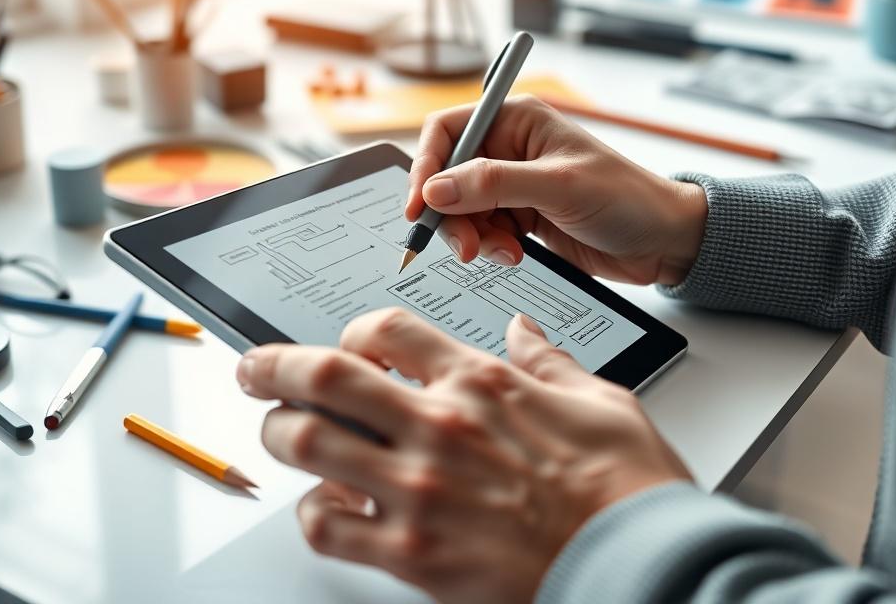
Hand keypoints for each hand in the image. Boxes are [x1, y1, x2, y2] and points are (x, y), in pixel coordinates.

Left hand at [238, 308, 691, 603]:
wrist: (641, 565)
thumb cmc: (626, 487)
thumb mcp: (599, 399)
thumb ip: (549, 359)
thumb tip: (523, 331)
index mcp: (482, 382)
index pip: (385, 329)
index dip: (353, 332)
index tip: (347, 346)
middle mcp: (440, 426)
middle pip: (325, 377)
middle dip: (273, 366)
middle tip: (253, 370)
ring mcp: (419, 491)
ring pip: (311, 444)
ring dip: (280, 433)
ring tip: (278, 431)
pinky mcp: (413, 555)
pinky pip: (328, 528)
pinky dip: (312, 514)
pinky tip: (324, 509)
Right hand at [406, 95, 707, 285]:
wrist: (664, 242)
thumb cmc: (627, 199)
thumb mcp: (559, 187)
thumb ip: (494, 184)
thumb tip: (434, 190)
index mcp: (516, 121)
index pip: (446, 131)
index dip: (425, 167)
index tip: (420, 208)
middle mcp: (508, 148)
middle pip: (446, 177)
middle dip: (451, 214)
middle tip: (467, 248)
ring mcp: (512, 185)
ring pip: (459, 210)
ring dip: (473, 236)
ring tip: (505, 252)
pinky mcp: (519, 216)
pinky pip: (481, 231)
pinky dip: (490, 248)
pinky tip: (518, 255)